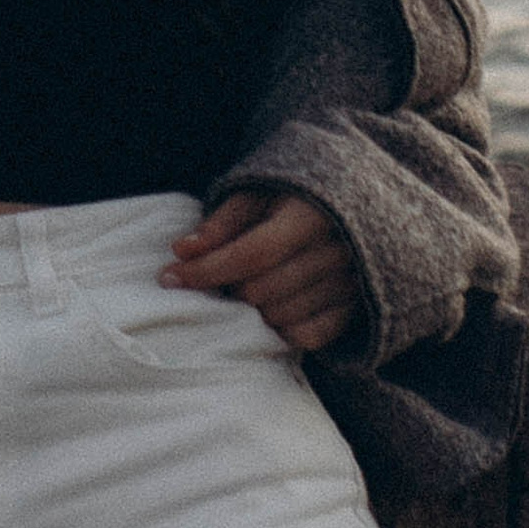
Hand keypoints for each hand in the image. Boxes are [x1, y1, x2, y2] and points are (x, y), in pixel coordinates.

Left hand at [162, 191, 358, 353]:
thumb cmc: (296, 195)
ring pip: (280, 316)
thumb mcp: (260, 192)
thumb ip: (222, 221)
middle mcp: (338, 251)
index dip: (206, 269)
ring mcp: (352, 284)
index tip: (169, 277)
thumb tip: (180, 250)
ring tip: (245, 287)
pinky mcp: (357, 309)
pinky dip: (282, 330)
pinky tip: (271, 310)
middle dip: (228, 287)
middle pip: (261, 290)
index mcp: (311, 214)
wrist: (359, 201)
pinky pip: (309, 335)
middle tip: (219, 275)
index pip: (251, 253)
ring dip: (252, 310)